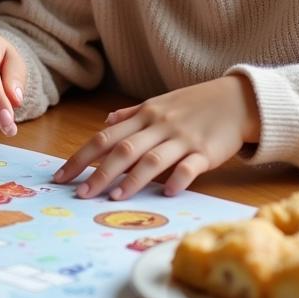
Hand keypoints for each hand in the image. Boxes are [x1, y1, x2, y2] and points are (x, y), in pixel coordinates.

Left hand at [53, 76, 260, 199]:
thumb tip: (106, 123)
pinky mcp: (207, 152)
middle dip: (99, 173)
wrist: (237, 99)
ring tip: (113, 198)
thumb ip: (132, 114)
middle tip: (80, 193)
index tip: (61, 175)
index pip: (105, 138)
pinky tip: (168, 193)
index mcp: (144, 116)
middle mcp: (159, 126)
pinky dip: (178, 179)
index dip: (81, 157)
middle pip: (123, 150)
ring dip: (131, 180)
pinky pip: (190, 166)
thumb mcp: (159, 103)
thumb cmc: (194, 104)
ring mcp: (183, 139)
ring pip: (152, 160)